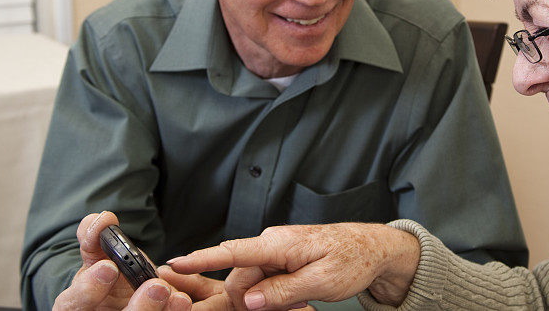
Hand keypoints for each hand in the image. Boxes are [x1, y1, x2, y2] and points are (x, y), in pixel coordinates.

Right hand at [53, 211, 233, 310]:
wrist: (121, 292)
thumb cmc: (105, 273)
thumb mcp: (97, 256)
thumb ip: (96, 238)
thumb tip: (101, 219)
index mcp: (77, 302)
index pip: (74, 302)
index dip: (89, 288)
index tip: (108, 267)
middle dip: (137, 307)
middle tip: (156, 286)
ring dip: (157, 310)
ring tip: (177, 294)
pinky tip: (182, 300)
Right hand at [167, 223, 419, 310]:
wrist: (375, 248)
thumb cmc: (353, 259)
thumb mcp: (321, 281)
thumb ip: (282, 291)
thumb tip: (248, 300)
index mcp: (279, 243)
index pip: (233, 251)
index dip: (201, 259)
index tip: (174, 264)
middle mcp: (273, 243)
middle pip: (240, 277)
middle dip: (252, 300)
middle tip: (294, 308)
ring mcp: (277, 250)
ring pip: (253, 283)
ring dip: (268, 300)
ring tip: (302, 304)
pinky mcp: (283, 259)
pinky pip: (267, 281)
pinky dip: (276, 295)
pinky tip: (298, 301)